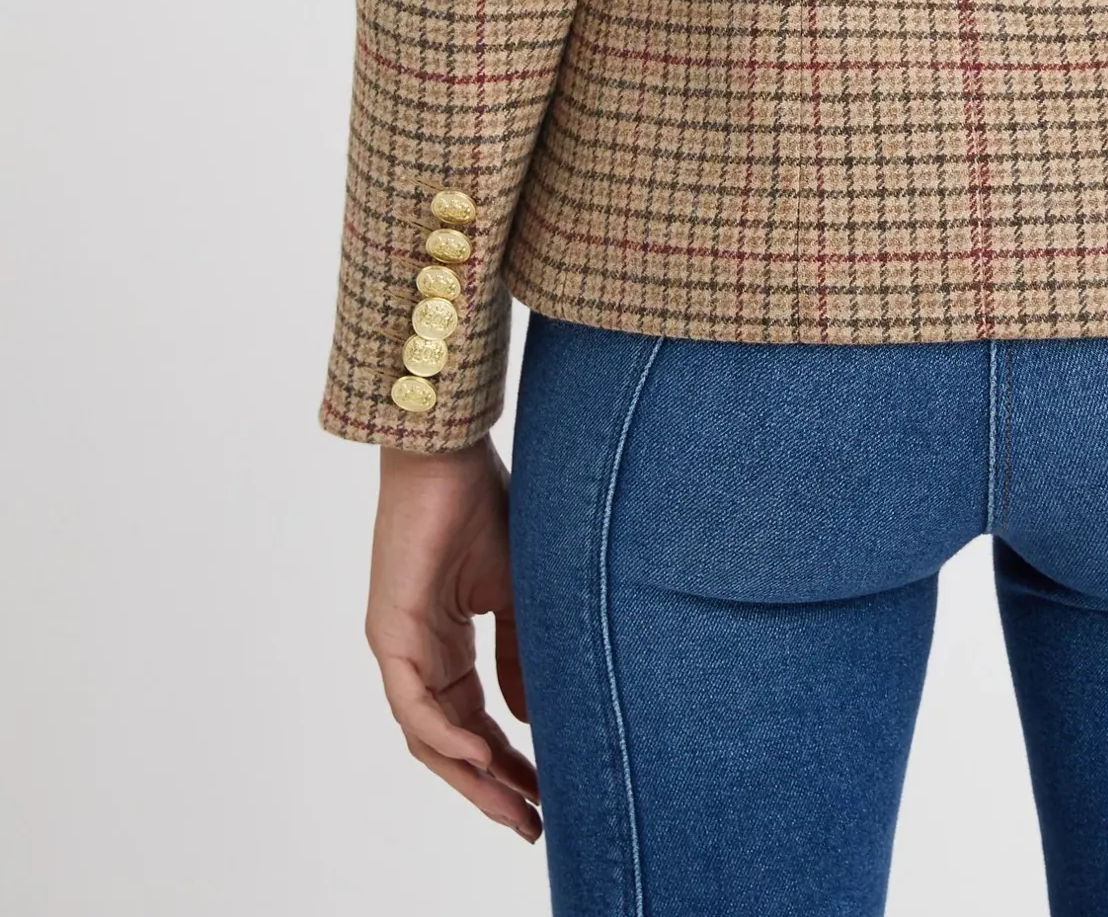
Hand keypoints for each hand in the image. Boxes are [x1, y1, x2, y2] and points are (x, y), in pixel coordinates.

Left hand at [365, 437, 540, 841]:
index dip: (509, 763)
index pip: (475, 722)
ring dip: (471, 777)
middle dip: (491, 788)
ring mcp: (399, 647)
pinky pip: (414, 705)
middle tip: (532, 824)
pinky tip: (485, 758)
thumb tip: (527, 719)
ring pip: (429, 736)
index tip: (545, 794)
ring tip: (514, 806)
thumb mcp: (516, 593)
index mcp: (445, 644)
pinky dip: (448, 736)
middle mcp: (416, 654)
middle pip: (449, 744)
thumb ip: (518, 656)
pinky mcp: (390, 634)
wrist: (452, 456)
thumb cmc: (482, 506)